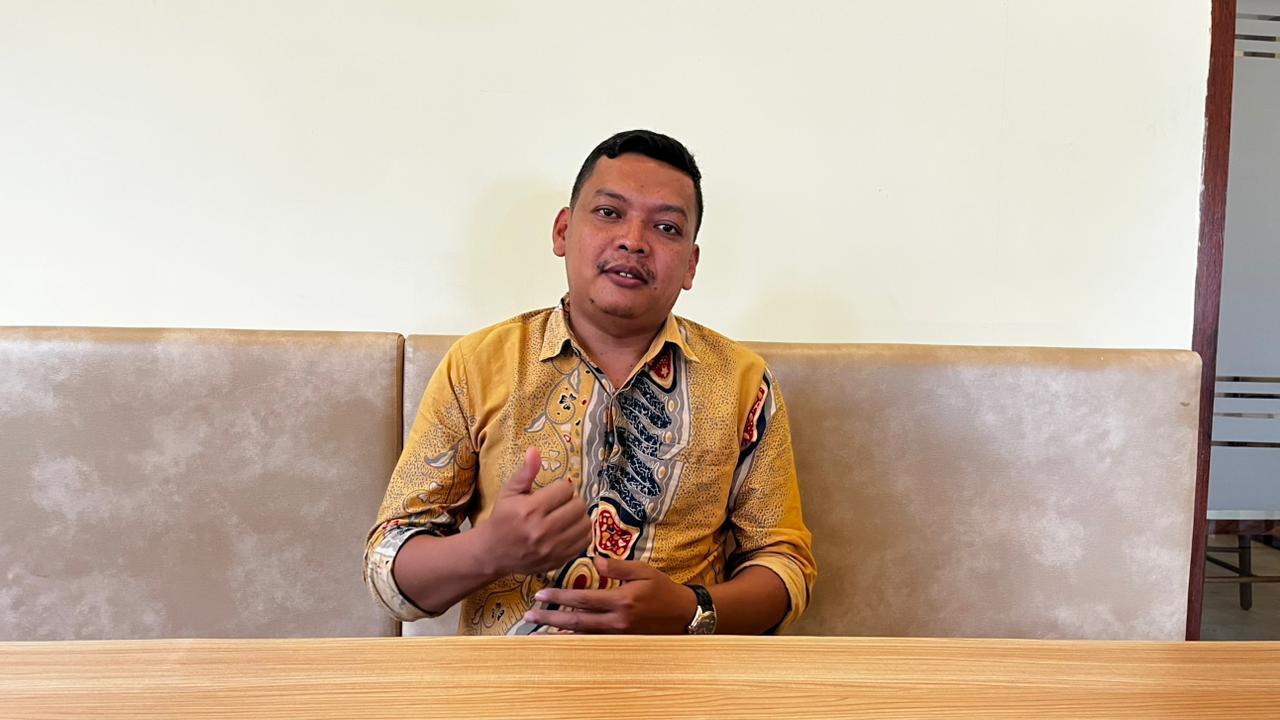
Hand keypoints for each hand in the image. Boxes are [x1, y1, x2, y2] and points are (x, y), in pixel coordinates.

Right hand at [480, 447, 591, 575]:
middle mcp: (543, 529)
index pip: (565, 489)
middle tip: (562, 503)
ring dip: (579, 517)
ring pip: (585, 524)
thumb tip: (535, 450)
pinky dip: (581, 533)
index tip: (555, 492)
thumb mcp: (509, 492)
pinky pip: (584, 542)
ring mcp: (552, 547)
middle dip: (572, 500)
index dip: (562, 487)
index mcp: (530, 509)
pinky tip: (570, 530)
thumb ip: (525, 472)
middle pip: (578, 505)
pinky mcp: (559, 560)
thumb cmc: (501, 519)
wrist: (492, 553)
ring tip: (567, 516)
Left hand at [522, 556, 697, 633]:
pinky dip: (575, 641)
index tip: (541, 594)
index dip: (560, 597)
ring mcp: (618, 635)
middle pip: (576, 622)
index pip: (583, 599)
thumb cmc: (663, 589)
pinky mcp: (620, 642)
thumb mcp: (644, 571)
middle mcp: (616, 621)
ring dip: (558, 633)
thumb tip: (595, 561)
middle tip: (529, 616)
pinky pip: (592, 642)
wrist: (684, 615)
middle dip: (550, 619)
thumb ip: (618, 567)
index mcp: (621, 600)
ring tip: (537, 631)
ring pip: (581, 636)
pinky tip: (562, 639)